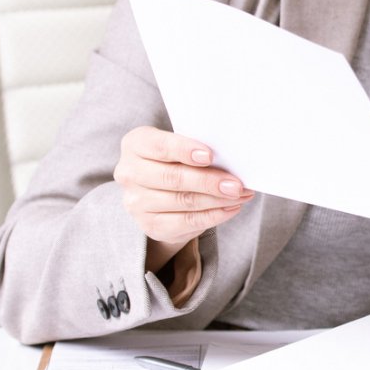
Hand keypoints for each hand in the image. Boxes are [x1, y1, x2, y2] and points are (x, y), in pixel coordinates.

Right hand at [113, 127, 251, 251]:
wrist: (159, 194)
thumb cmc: (176, 160)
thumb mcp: (180, 147)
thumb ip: (196, 150)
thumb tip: (230, 160)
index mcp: (135, 144)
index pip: (159, 146)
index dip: (184, 150)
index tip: (210, 155)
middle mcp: (129, 173)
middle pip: (173, 177)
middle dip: (208, 181)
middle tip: (236, 184)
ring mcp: (136, 202)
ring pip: (183, 201)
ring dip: (217, 199)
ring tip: (240, 194)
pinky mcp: (150, 225)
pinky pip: (187, 221)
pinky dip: (214, 215)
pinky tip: (231, 208)